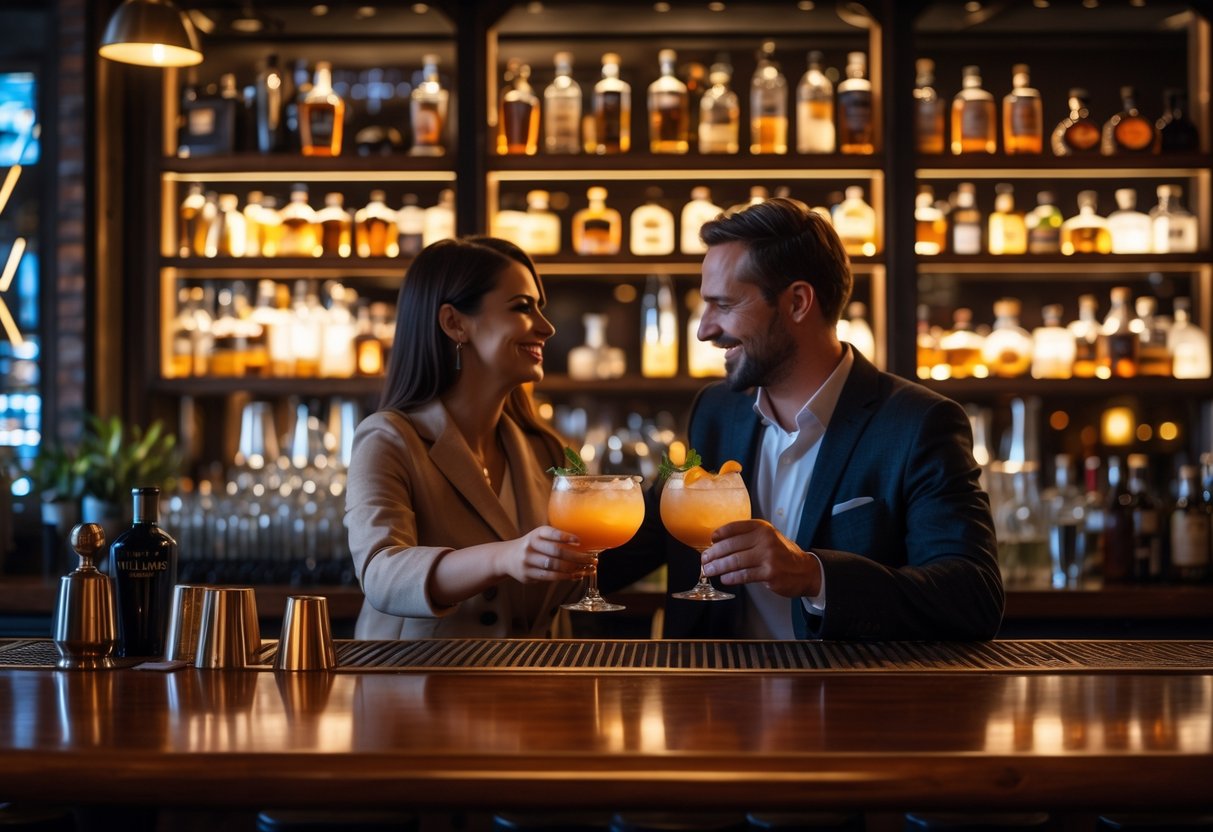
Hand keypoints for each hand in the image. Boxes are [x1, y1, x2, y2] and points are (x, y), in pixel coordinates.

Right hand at [504, 525, 595, 583]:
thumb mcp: (539, 537)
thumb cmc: (531, 546)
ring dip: (574, 569)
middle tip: (592, 559)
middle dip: (577, 556)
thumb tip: (584, 546)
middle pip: (556, 551)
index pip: (551, 533)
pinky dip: (565, 577)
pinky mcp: (528, 575)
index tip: (579, 541)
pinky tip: (576, 575)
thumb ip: (556, 539)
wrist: (507, 558)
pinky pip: (550, 577)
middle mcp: (531, 546)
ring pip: (554, 566)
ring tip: (588, 569)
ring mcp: (528, 561)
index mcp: (536, 534)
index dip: (565, 536)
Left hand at [700, 519, 821, 597]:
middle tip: (704, 560)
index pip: (734, 528)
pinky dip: (731, 577)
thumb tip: (719, 543)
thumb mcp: (767, 538)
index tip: (710, 541)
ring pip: (735, 561)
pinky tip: (724, 578)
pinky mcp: (769, 573)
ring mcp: (768, 556)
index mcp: (762, 528)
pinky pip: (744, 575)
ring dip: (718, 567)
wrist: (805, 570)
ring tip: (709, 570)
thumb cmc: (782, 554)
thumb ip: (748, 538)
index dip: (719, 535)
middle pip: (731, 545)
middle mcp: (765, 539)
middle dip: (714, 554)